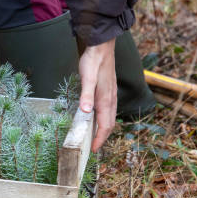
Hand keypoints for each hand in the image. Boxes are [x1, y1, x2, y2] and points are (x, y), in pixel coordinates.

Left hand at [78, 38, 116, 152]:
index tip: (93, 150)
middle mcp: (111, 100)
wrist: (102, 47)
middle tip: (92, 148)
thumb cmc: (93, 62)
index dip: (99, 139)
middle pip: (109, 125)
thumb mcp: (87, 77)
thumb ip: (86, 95)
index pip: (105, 126)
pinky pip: (107, 111)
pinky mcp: (108, 91)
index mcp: (106, 100)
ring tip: (93, 137)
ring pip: (109, 118)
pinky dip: (103, 120)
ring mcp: (111, 95)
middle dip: (102, 138)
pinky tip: (94, 119)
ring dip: (103, 129)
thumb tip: (86, 111)